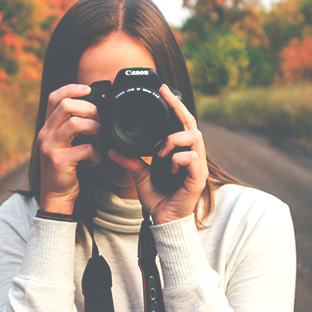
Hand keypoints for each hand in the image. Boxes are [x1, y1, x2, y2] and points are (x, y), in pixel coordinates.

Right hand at [37, 84, 102, 214]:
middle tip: (98, 122)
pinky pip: (85, 148)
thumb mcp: (64, 143)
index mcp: (47, 127)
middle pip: (66, 105)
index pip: (54, 97)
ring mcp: (50, 147)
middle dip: (89, 109)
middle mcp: (45, 134)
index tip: (88, 89)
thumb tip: (95, 109)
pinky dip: (96, 153)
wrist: (56, 196)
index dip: (71, 88)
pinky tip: (95, 160)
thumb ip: (73, 127)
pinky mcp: (59, 161)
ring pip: (76, 123)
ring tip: (99, 140)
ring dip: (95, 129)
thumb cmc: (65, 168)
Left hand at [108, 84, 207, 224]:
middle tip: (165, 95)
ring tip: (160, 154)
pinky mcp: (198, 178)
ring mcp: (197, 166)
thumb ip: (131, 160)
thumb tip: (113, 149)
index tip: (162, 89)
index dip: (174, 105)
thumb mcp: (140, 175)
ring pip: (194, 137)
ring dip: (174, 140)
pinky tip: (168, 169)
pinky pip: (192, 158)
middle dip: (178, 108)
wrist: (164, 221)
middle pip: (191, 123)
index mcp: (179, 152)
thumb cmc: (158, 198)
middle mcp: (191, 155)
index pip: (180, 122)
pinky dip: (177, 159)